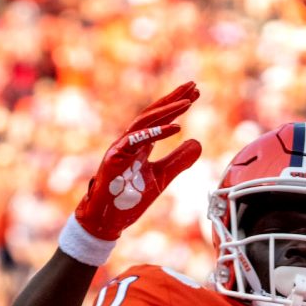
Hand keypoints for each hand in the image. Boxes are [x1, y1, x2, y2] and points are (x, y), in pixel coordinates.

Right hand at [75, 82, 202, 240]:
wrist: (107, 220)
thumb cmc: (128, 198)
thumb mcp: (161, 177)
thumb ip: (178, 160)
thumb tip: (198, 143)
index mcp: (141, 144)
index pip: (160, 118)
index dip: (177, 104)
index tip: (195, 93)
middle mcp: (130, 141)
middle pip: (153, 113)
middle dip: (174, 98)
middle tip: (194, 86)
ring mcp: (121, 147)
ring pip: (145, 121)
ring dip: (167, 110)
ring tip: (188, 102)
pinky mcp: (114, 158)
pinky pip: (137, 141)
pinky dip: (156, 133)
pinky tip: (175, 127)